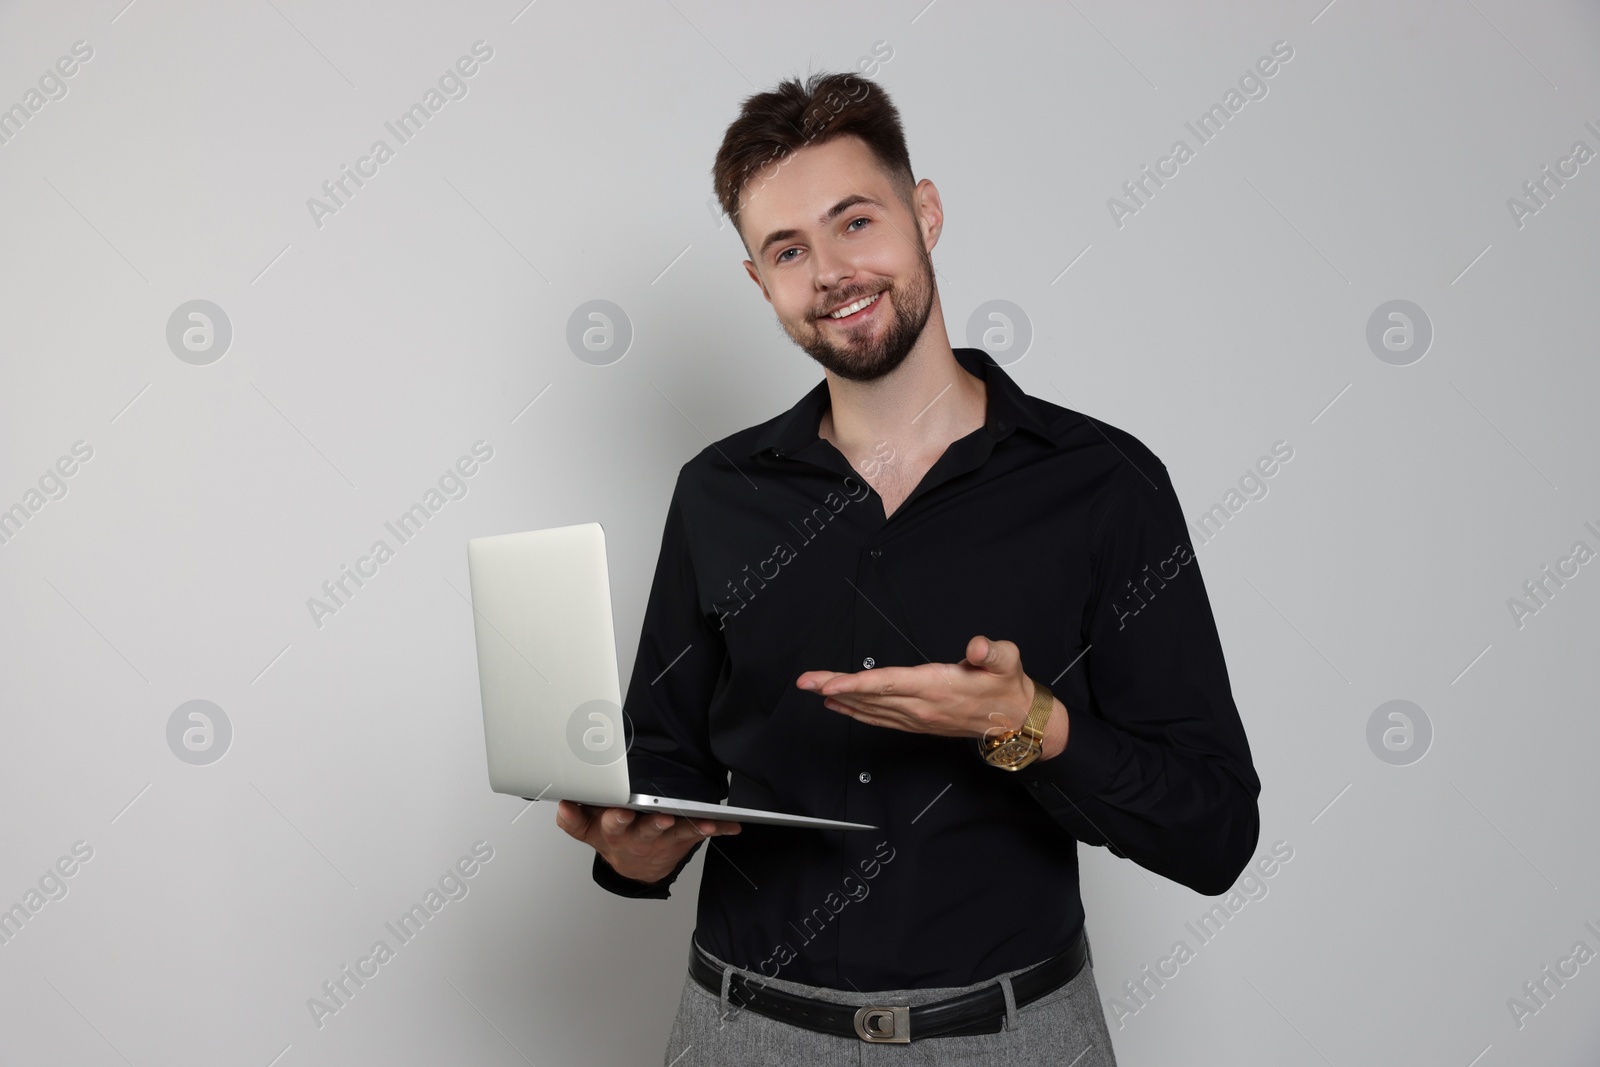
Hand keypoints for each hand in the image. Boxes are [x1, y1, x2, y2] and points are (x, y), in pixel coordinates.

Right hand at [555, 800, 739, 884]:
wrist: (633, 869)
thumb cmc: (612, 838)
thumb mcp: (586, 831)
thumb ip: (573, 818)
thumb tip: (564, 803)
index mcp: (613, 832)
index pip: (610, 824)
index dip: (614, 819)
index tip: (618, 811)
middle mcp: (638, 838)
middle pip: (646, 831)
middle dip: (655, 824)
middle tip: (663, 818)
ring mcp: (661, 841)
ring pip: (677, 834)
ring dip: (692, 828)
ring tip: (705, 822)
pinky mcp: (681, 841)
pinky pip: (700, 834)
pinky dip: (717, 829)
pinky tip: (731, 825)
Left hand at [797, 634, 1068, 756]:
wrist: (1017, 721)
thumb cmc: (1008, 686)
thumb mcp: (1008, 661)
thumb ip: (992, 651)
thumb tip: (976, 648)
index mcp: (936, 686)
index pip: (889, 684)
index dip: (857, 684)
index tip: (830, 685)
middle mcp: (921, 706)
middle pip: (870, 696)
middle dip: (835, 689)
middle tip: (804, 682)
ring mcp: (917, 718)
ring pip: (871, 709)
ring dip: (841, 700)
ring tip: (813, 690)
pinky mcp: (917, 724)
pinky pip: (880, 719)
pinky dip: (857, 712)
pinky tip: (840, 706)